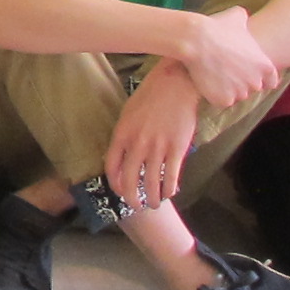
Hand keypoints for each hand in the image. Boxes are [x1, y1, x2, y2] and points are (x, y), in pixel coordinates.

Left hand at [102, 61, 203, 212]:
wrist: (175, 84)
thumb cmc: (151, 95)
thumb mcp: (128, 113)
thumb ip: (125, 134)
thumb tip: (122, 153)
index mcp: (122, 134)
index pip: (112, 167)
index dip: (115, 184)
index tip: (120, 191)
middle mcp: (137, 144)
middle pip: (130, 180)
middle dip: (132, 197)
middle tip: (137, 205)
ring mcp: (157, 147)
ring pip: (151, 182)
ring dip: (152, 197)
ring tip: (154, 203)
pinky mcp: (176, 148)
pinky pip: (171, 176)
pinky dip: (169, 188)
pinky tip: (170, 193)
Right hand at [169, 4, 280, 108]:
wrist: (196, 40)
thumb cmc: (217, 27)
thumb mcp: (237, 16)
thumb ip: (245, 19)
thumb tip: (243, 15)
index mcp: (265, 66)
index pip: (271, 81)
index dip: (258, 76)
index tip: (246, 70)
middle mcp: (256, 82)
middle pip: (252, 88)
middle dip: (241, 82)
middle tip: (226, 70)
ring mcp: (240, 93)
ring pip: (236, 95)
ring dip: (228, 89)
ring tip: (214, 74)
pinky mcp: (224, 100)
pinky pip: (221, 100)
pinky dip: (214, 94)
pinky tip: (207, 80)